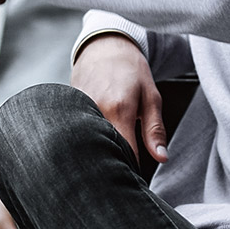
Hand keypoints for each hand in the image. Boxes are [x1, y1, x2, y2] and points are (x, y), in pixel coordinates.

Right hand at [72, 33, 166, 163]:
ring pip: (87, 143)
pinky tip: (89, 143)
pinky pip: (75, 132)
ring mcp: (77, 109)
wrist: (104, 46)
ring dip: (95, 153)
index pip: (125, 154)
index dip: (130, 170)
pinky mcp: (67, 108)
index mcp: (119, 110)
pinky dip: (84, 141)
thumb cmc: (131, 71)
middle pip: (101, 152)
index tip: (135, 182)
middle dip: (110, 166)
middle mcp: (95, 111)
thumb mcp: (151, 97)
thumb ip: (155, 130)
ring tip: (102, 158)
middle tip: (118, 174)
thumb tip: (162, 158)